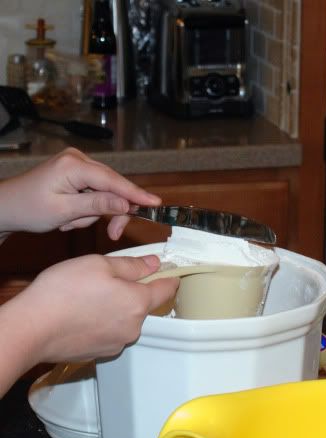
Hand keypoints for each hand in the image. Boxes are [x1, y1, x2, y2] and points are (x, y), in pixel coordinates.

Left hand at [0, 147, 160, 240]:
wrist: (6, 207)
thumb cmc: (29, 209)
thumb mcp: (64, 211)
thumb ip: (97, 205)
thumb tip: (125, 203)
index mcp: (74, 165)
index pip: (113, 181)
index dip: (136, 194)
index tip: (155, 203)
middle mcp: (78, 160)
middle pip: (112, 187)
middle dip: (111, 212)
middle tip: (112, 234)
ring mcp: (77, 166)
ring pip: (104, 194)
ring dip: (92, 214)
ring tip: (69, 223)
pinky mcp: (75, 174)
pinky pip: (93, 194)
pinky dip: (86, 210)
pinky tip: (69, 217)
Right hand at [0, 254, 178, 392]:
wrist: (33, 328)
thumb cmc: (63, 292)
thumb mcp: (99, 264)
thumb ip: (132, 265)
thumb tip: (154, 263)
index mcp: (138, 302)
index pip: (167, 289)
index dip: (168, 277)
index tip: (169, 271)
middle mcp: (133, 327)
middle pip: (143, 305)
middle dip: (132, 291)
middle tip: (107, 279)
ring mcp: (118, 343)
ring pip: (126, 319)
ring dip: (116, 308)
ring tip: (89, 297)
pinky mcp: (102, 353)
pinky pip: (110, 333)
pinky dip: (102, 323)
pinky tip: (83, 314)